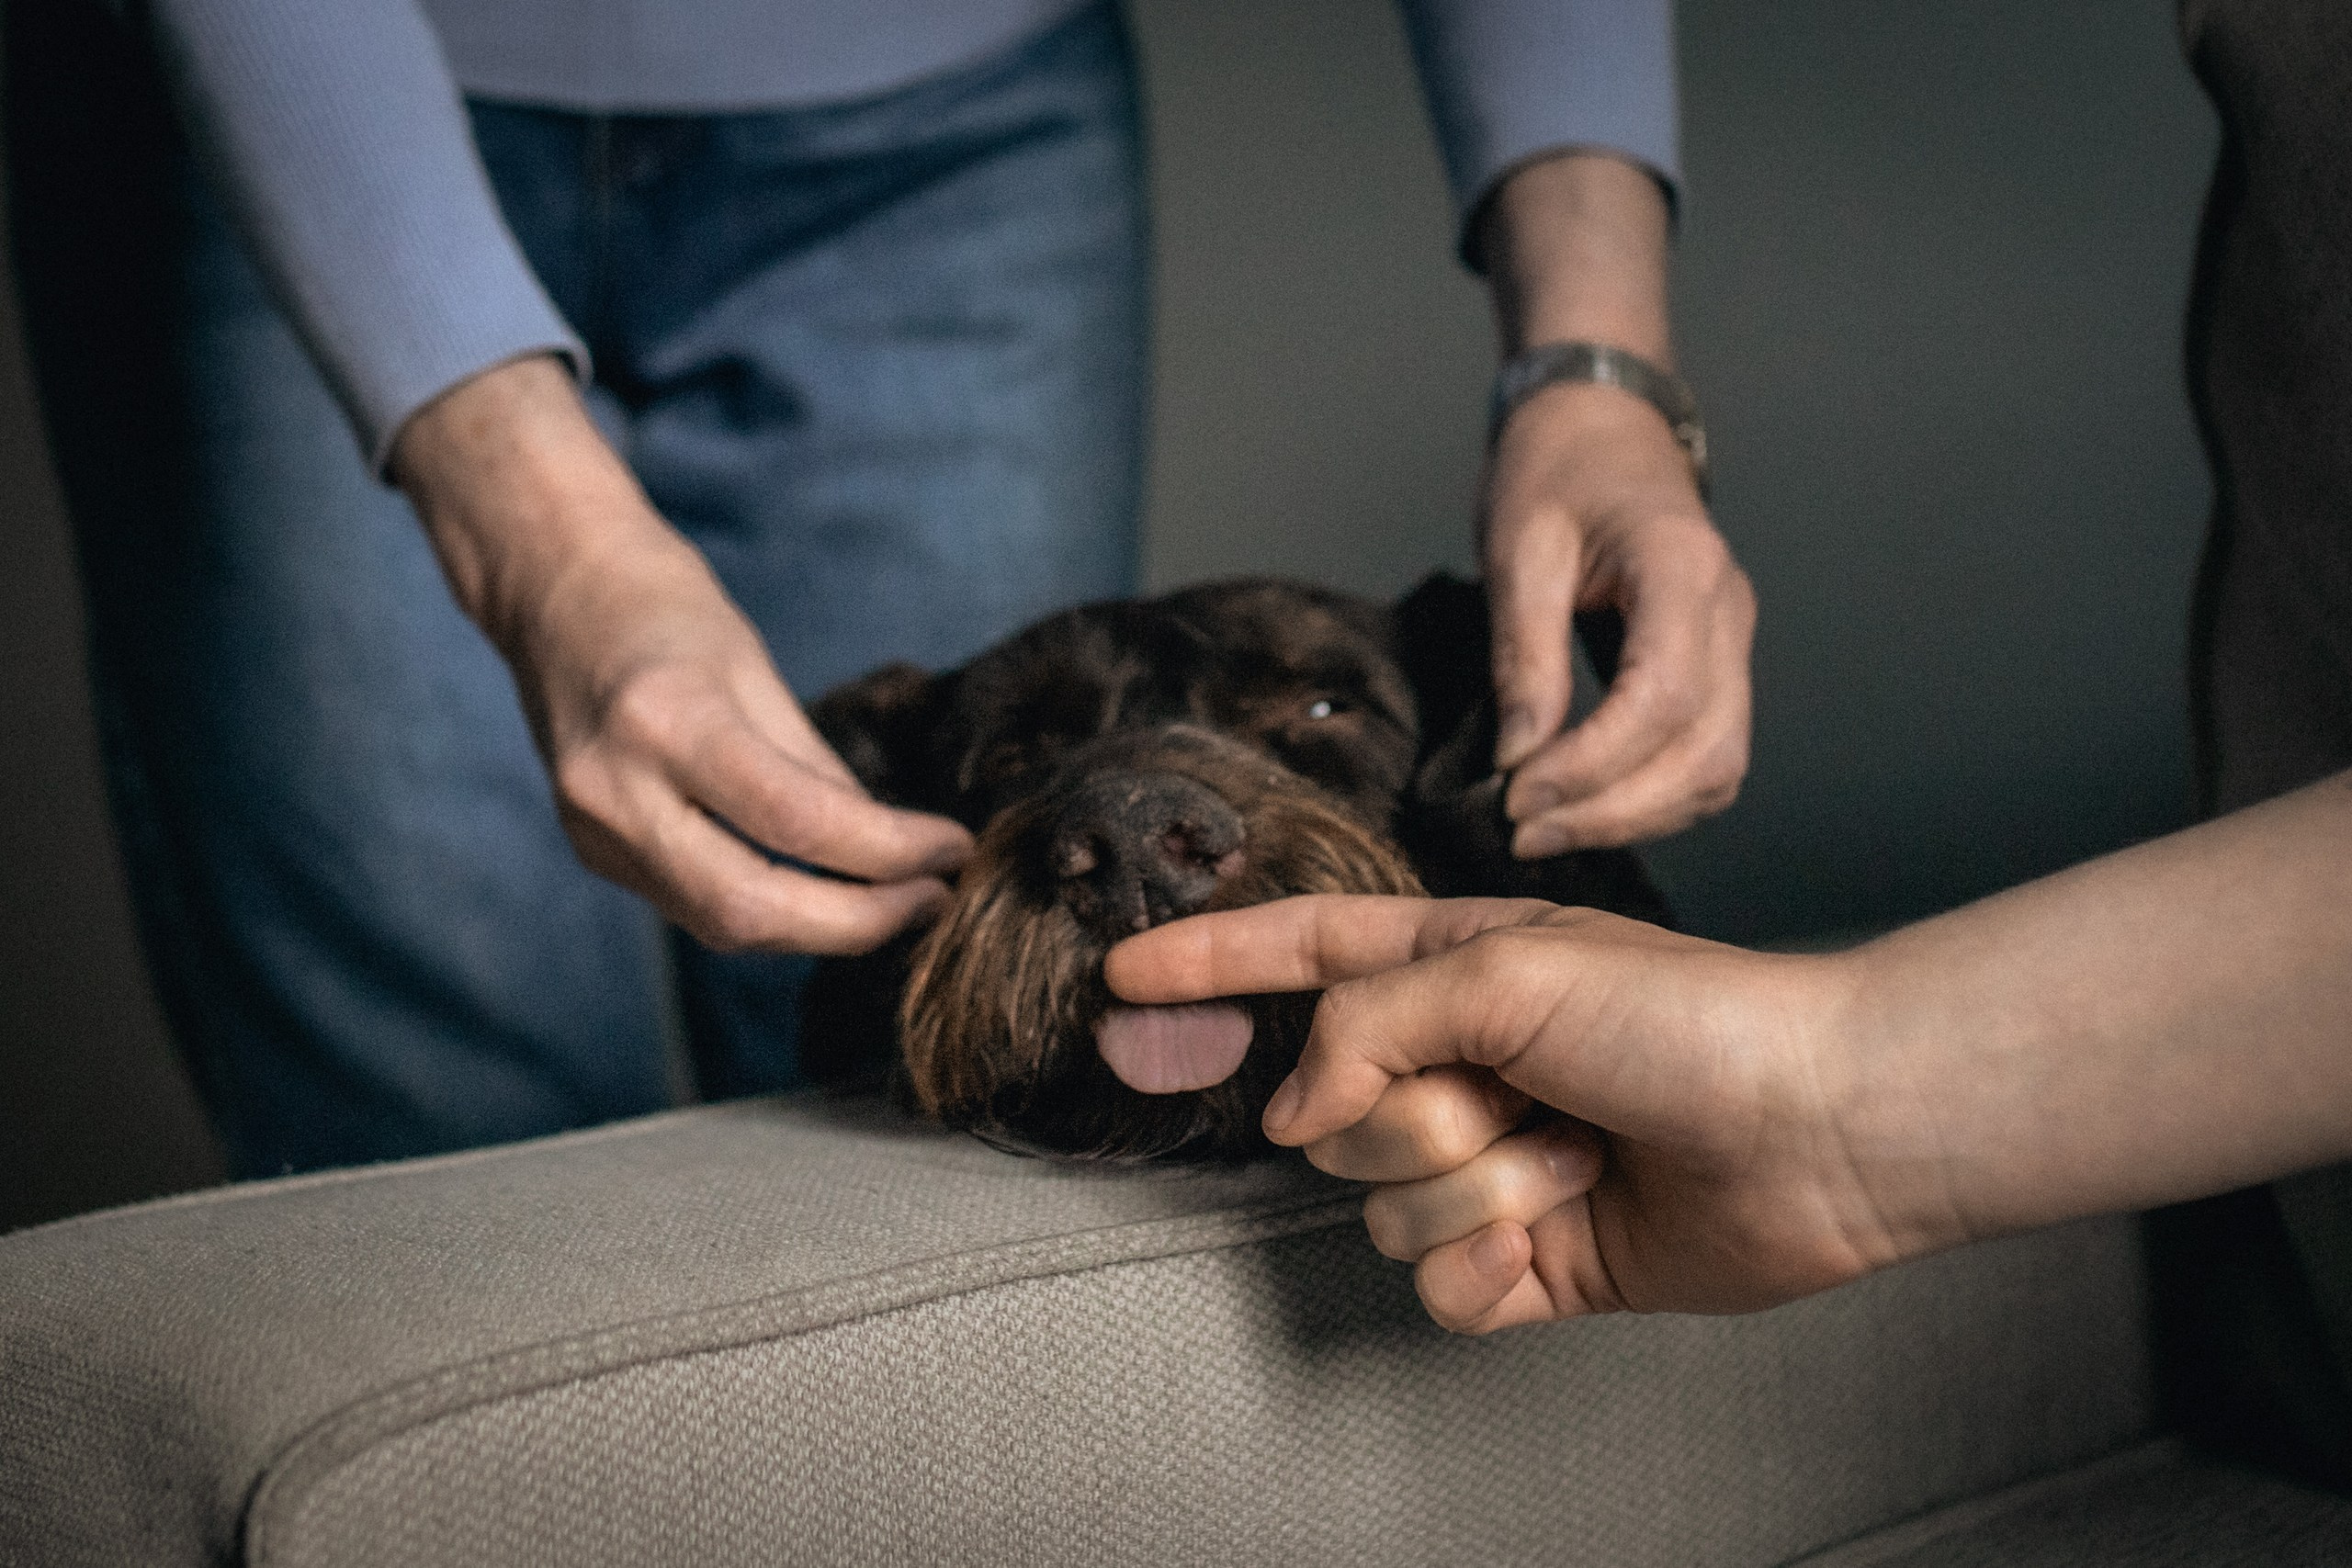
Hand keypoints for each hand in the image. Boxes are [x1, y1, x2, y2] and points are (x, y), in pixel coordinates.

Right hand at [391, 356, 970, 954]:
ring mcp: (594, 830)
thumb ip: (816, 766)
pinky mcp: (593, 852)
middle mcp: (618, 790)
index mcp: (668, 722)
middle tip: (933, 901)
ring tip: (896, 903)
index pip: (798, 822)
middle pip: (751, 907)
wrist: (553, 589)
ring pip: (721, 924)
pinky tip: (823, 892)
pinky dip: (769, 909)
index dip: (889, 852)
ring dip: (819, 928)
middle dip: (857, 923)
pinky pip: (694, 906)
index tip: (953, 849)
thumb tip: (891, 848)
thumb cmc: (666, 608)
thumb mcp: (756, 667)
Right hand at [1106, 895, 1920, 1331]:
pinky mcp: (1524, 1253)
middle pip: (1333, 1113)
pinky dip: (1493, 1262)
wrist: (1819, 1126)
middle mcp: (1455, 1067)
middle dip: (1414, 1116)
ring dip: (1480, 1186)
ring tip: (1574, 1151)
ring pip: (1381, 1204)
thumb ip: (1365, 1024)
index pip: (1296, 958)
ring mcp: (1485, 1164)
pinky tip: (1563, 1227)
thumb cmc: (1689, 1017)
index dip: (1208, 964)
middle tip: (1514, 1093)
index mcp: (1448, 971)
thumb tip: (1297, 1111)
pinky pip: (1435, 1285)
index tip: (1123, 973)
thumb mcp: (1507, 969)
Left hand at [1484, 385, 1754, 856]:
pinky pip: (1708, 758)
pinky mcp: (1720, 667)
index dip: (1592, 764)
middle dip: (1614, 810)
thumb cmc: (1555, 470)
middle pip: (1705, 751)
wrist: (1602, 424)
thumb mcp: (1519, 549)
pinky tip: (1587, 809)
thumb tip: (1519, 757)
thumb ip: (1523, 654)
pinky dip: (1654, 800)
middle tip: (1523, 832)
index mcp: (1683, 568)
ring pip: (1719, 768)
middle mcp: (1729, 612)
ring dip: (1637, 818)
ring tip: (1547, 832)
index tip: (1516, 794)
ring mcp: (1735, 643)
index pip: (1662, 697)